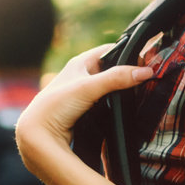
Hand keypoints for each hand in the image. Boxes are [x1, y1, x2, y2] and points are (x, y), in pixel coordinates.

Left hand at [15, 45, 153, 174]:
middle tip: (146, 79)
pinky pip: (105, 103)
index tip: (145, 62)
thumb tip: (145, 71)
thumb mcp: (88, 87)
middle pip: (111, 69)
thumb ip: (116, 79)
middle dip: (127, 74)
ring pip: (109, 87)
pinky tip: (124, 109)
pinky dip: (115, 104)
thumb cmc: (55, 106)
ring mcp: (83, 93)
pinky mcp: (84, 110)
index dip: (127, 53)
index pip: (110, 50)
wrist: (39, 135)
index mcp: (80, 63)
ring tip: (140, 94)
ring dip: (121, 91)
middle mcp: (81, 75)